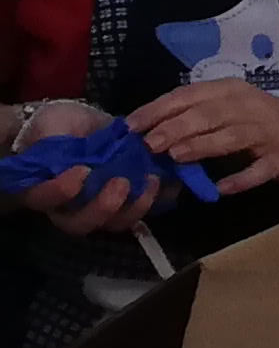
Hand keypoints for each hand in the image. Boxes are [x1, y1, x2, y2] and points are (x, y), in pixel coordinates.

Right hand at [7, 99, 154, 233]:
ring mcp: (100, 207)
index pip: (43, 199)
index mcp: (43, 189)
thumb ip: (54, 139)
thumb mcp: (52, 125)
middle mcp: (69, 207)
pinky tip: (166, 181)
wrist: (84, 123)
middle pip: (82, 223)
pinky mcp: (128, 201)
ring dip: (136, 207)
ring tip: (151, 180)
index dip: (61, 191)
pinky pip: (144, 210)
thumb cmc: (59, 126)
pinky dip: (158, 199)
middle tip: (121, 183)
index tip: (82, 170)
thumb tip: (69, 150)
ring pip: (115, 223)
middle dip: (104, 207)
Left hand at [126, 78, 278, 194]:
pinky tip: (221, 188)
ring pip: (232, 136)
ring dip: (203, 145)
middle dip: (176, 127)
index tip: (131, 125)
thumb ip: (198, 117)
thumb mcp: (233, 110)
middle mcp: (251, 107)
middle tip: (150, 144)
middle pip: (209, 114)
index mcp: (233, 92)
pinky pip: (260, 169)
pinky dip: (241, 178)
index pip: (190, 95)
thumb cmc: (265, 124)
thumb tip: (149, 133)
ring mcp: (270, 133)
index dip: (159, 108)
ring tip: (176, 157)